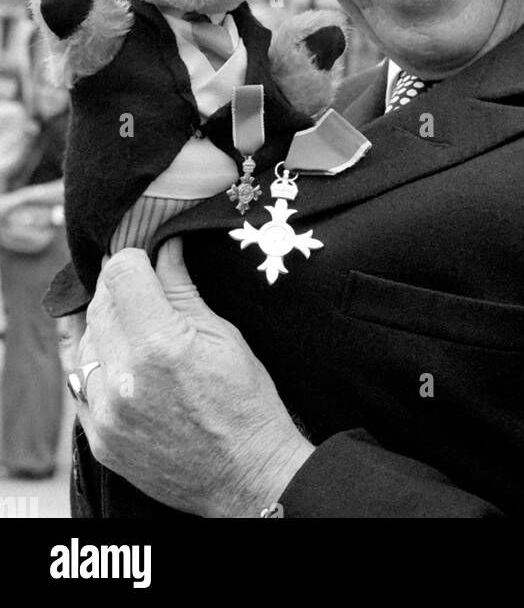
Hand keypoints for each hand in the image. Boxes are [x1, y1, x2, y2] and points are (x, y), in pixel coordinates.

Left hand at [74, 240, 313, 516]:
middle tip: (144, 287)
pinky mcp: (99, 438)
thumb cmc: (246, 402)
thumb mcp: (224, 334)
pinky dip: (95, 362)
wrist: (246, 475)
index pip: (120, 273)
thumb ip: (183, 288)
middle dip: (121, 289)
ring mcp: (107, 412)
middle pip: (99, 304)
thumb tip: (164, 247)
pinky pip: (79, 382)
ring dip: (105, 324)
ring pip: (84, 341)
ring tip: (136, 325)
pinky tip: (117, 354)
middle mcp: (124, 378)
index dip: (135, 258)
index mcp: (160, 344)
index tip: (147, 260)